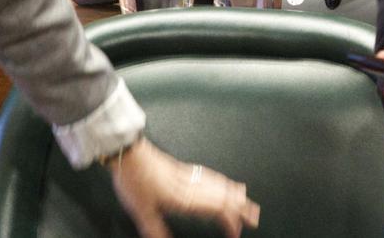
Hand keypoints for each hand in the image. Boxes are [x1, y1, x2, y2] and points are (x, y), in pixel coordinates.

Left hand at [109, 138, 260, 237]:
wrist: (129, 155)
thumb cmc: (134, 181)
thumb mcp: (142, 211)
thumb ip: (155, 229)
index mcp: (185, 198)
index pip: (217, 209)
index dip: (230, 221)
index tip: (236, 233)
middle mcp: (192, 186)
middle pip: (224, 196)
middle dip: (242, 207)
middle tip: (254, 217)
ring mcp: (190, 176)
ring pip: (220, 184)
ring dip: (235, 193)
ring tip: (246, 200)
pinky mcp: (184, 169)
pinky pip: (211, 176)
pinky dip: (223, 181)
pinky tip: (223, 182)